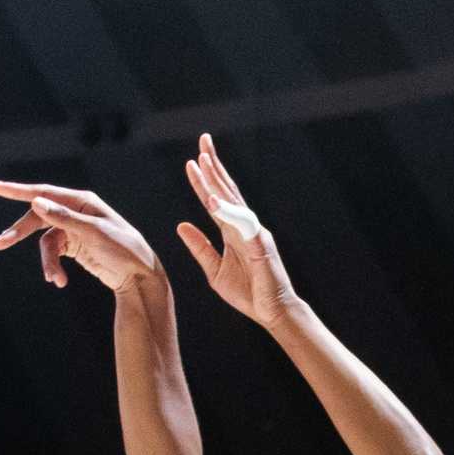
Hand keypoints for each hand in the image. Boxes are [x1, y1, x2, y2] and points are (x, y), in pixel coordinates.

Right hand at [0, 182, 160, 293]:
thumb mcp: (95, 233)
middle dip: (20, 232)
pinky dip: (54, 267)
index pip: (44, 192)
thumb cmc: (123, 249)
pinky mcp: (74, 247)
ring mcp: (73, 229)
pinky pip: (55, 254)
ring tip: (54, 279)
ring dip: (47, 262)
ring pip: (46, 242)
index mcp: (82, 201)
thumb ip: (65, 218)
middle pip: (38, 218)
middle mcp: (75, 211)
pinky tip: (58, 281)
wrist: (139, 276)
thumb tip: (37, 203)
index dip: (18, 190)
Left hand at [175, 134, 298, 328]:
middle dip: (214, 165)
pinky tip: (212, 201)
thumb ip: (199, 247)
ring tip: (204, 161)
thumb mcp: (214, 270)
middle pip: (226, 190)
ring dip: (217, 180)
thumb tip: (181, 225)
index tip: (191, 162)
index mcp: (232, 231)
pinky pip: (242, 224)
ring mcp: (254, 232)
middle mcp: (244, 226)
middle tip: (203, 141)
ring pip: (233, 200)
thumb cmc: (248, 293)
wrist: (272, 313)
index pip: (215, 201)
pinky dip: (227, 211)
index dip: (203, 181)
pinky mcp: (260, 244)